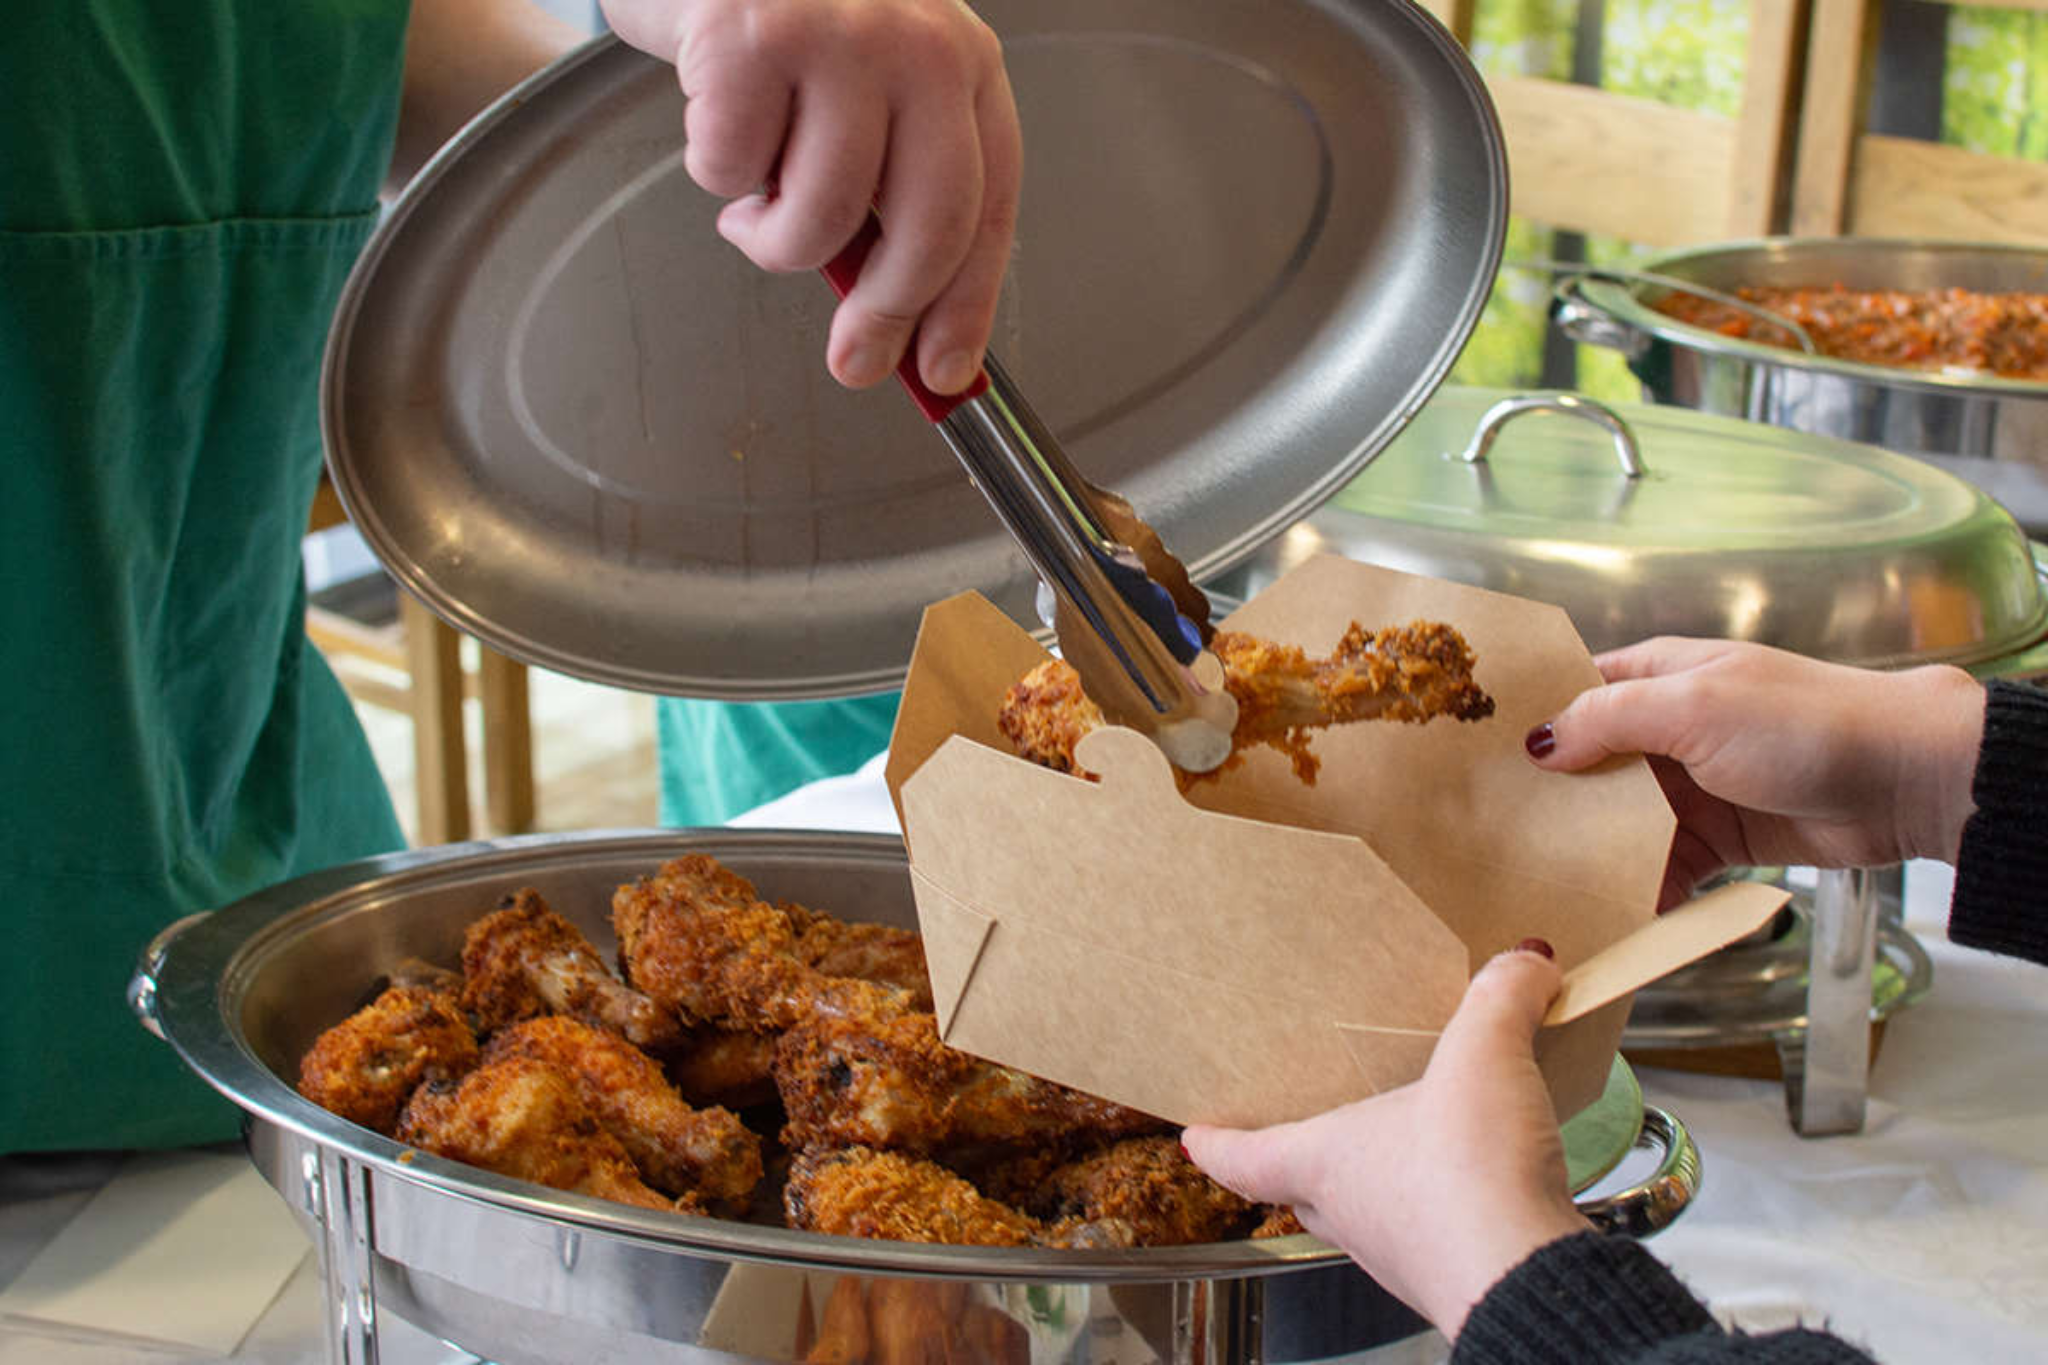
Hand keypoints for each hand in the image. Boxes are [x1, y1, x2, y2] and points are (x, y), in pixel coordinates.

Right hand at [603, 0, 1020, 394]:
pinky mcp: (755, 38)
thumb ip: (891, 183)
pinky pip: (734, 172)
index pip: (990, 210)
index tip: (944, 372)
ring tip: (754, 208)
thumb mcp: (871, 88)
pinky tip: (717, 124)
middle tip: (853, 359)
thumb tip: (897, 320)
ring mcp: (841, 39)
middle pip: (929, 227)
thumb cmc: (789, 17)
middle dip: (887, 314)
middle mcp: (920, 47)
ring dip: (775, 241)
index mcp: (965, 65)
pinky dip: (715, 174)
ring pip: (823, 215)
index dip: (966, 306)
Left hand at [1184, 948, 1589, 1341]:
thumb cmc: (1469, 1180)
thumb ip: (1500, 1000)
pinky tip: (1477, 1188)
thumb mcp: (1483, 1059)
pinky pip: (1432, 1237)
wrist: (1525, 1281)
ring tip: (1403, 1149)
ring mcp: (1402, 1255)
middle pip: (1303, 1191)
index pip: (1247, 1157)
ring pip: (1368, 1219)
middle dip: (1298, 1166)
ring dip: (1377, 1188)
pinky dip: (1442, 1212)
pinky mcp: (1457, 1276)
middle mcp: (1352, 1214)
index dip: (1217, 1145)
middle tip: (1298, 1138)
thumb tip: (1525, 960)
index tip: (1193, 1138)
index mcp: (1328, 1160)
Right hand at [1526, 637, 1984, 908]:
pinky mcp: (1720, 839)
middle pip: (1587, 767)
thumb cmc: (1805, 723)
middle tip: (1486, 840)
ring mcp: (1692, 787)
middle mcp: (1667, 730)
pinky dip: (1637, 889)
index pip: (1573, 693)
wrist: (1904, 780)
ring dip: (1586, 853)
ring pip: (1618, 823)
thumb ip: (1610, 720)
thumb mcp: (1694, 705)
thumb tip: (1538, 742)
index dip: (1527, 723)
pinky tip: (1604, 914)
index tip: (1472, 761)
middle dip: (1545, 802)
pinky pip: (1662, 866)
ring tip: (1534, 888)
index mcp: (1657, 676)